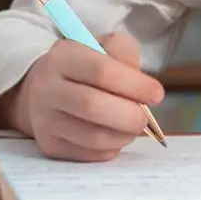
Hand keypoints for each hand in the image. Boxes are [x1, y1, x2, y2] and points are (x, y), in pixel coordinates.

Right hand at [3, 32, 164, 161]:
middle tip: (146, 117)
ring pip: (91, 136)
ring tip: (133, 126)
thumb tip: (143, 87)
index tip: (157, 94)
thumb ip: (125, 54)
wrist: (44, 88)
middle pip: (93, 106)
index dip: (134, 85)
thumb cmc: (85, 63)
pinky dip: (110, 148)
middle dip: (129, 115)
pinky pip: (87, 154)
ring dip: (123, 135)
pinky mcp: (49, 146)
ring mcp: (45, 120)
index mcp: (63, 57)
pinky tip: (115, 135)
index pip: (102, 71)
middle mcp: (47, 88)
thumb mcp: (104, 45)